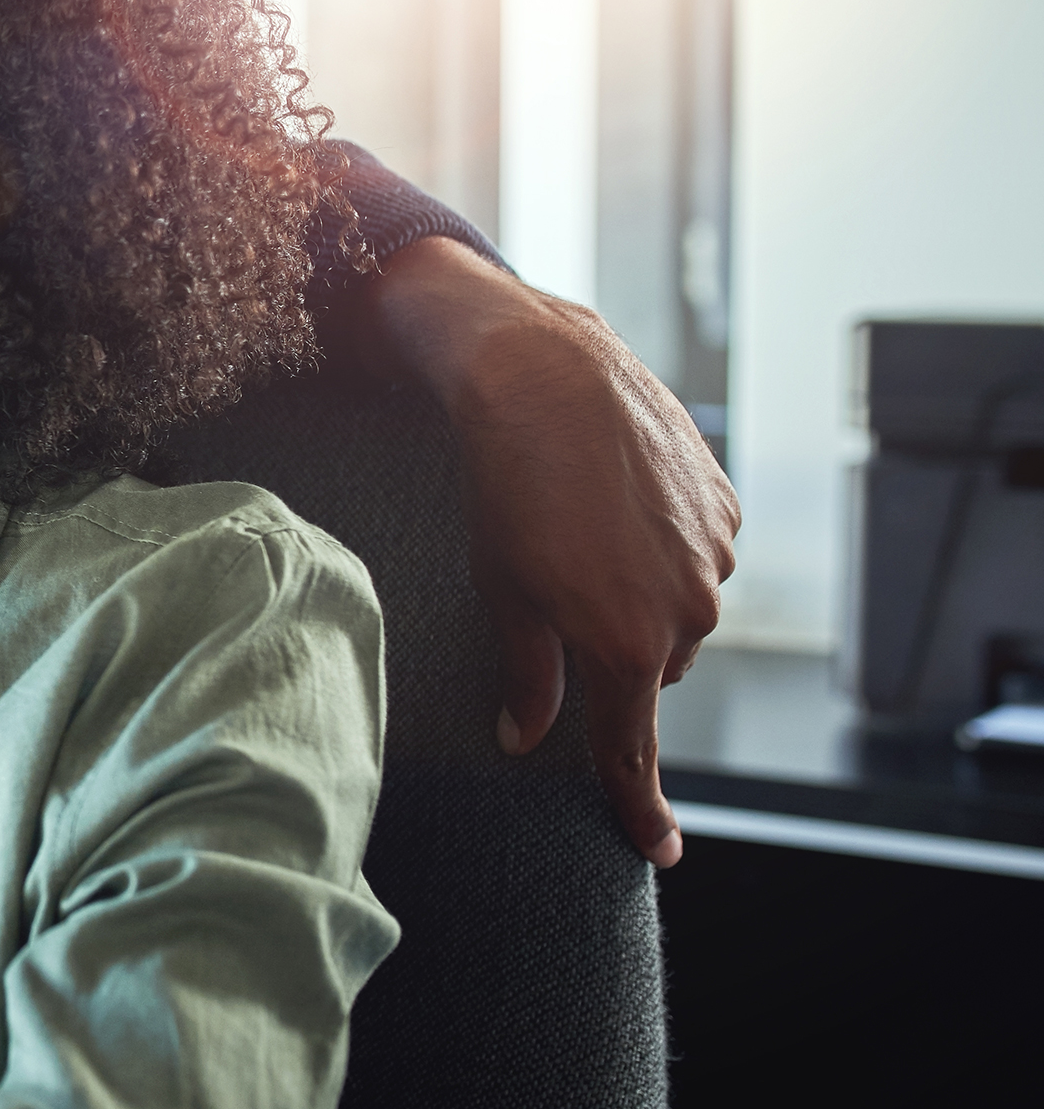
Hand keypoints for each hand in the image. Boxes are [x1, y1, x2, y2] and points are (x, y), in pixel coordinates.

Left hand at [363, 239, 736, 866]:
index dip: (639, 807)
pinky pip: (698, 556)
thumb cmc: (506, 488)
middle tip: (559, 593)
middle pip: (650, 670)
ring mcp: (714, 560)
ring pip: (678, 613)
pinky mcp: (727, 510)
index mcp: (622, 645)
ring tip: (582, 530)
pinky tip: (618, 501)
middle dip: (611, 651)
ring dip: (640, 594)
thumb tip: (524, 737)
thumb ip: (526, 674)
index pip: (630, 750)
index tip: (655, 851)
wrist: (546, 378)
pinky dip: (663, 546)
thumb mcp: (502, 588)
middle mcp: (684, 614)